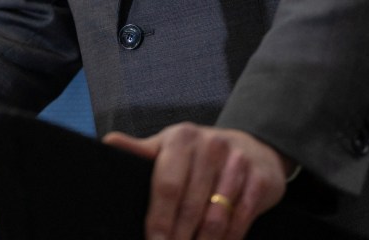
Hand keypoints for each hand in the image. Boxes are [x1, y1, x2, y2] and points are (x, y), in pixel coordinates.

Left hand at [103, 122, 290, 238]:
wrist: (252, 148)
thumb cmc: (199, 155)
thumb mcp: (169, 147)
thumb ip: (140, 151)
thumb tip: (108, 143)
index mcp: (182, 138)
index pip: (167, 185)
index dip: (158, 219)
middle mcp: (211, 146)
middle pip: (190, 207)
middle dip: (178, 239)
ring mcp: (238, 162)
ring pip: (215, 219)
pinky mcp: (260, 180)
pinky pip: (240, 222)